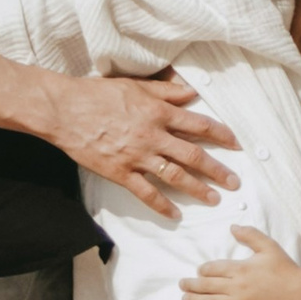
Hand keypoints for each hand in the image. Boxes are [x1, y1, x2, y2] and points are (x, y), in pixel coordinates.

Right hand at [53, 71, 238, 218]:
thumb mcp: (136, 86)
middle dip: (217, 170)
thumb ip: (166, 91)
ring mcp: (137, 156)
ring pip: (174, 176)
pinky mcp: (120, 172)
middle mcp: (153, 136)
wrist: (64, 110)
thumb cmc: (98, 94)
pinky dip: (161, 205)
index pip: (199, 125)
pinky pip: (145, 192)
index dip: (221, 135)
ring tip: (214, 199)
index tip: (236, 145)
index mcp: (159, 112)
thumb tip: (192, 93)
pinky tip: (174, 214)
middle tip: (234, 182)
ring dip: (197, 189)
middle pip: (193, 155)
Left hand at [182, 227, 300, 299]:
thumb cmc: (285, 269)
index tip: (200, 270)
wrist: (300, 293)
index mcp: (240, 268)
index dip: (203, 269)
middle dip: (191, 285)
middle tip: (181, 284)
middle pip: (206, 286)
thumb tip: (232, 226)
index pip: (212, 268)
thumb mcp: (269, 246)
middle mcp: (236, 287)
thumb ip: (250, 235)